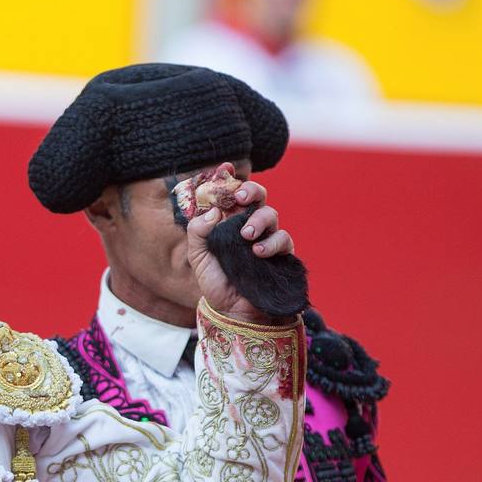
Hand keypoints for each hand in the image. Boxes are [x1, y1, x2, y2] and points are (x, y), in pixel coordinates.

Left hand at [184, 166, 295, 323]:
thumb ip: (198, 233)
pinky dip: (271, 242)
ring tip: (246, 235)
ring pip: (270, 213)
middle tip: (240, 197)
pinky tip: (257, 252)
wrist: (234, 312)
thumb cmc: (217, 282)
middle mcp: (247, 225)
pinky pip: (283, 238)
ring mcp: (266, 237)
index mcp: (227, 222)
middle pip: (256, 196)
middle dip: (250, 191)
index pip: (230, 194)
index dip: (229, 179)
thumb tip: (213, 211)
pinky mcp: (281, 253)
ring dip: (259, 220)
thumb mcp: (198, 257)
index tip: (225, 169)